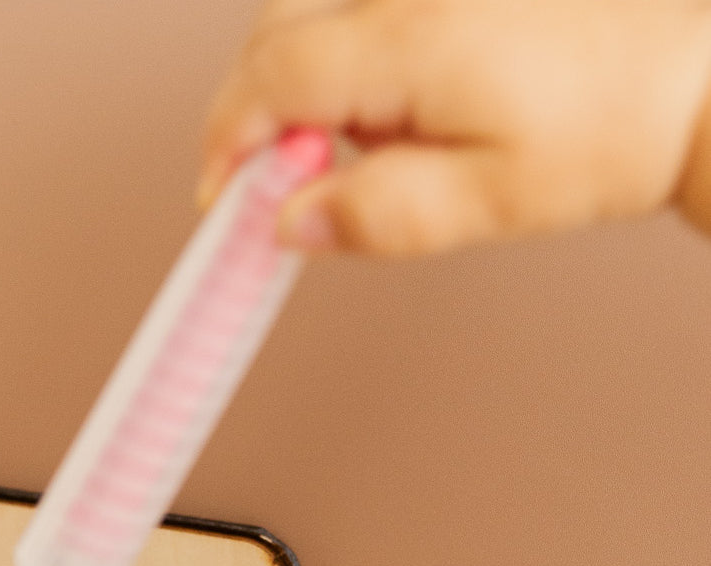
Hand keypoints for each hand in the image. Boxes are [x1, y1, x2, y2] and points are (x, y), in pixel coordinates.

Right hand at [201, 0, 710, 254]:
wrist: (698, 69)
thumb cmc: (611, 130)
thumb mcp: (491, 203)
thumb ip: (378, 215)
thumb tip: (286, 224)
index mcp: (412, 38)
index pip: (269, 80)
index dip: (226, 144)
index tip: (222, 200)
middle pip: (275, 28)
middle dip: (260, 108)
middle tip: (296, 177)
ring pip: (312, 4)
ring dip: (307, 71)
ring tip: (375, 130)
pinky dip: (346, 39)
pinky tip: (395, 84)